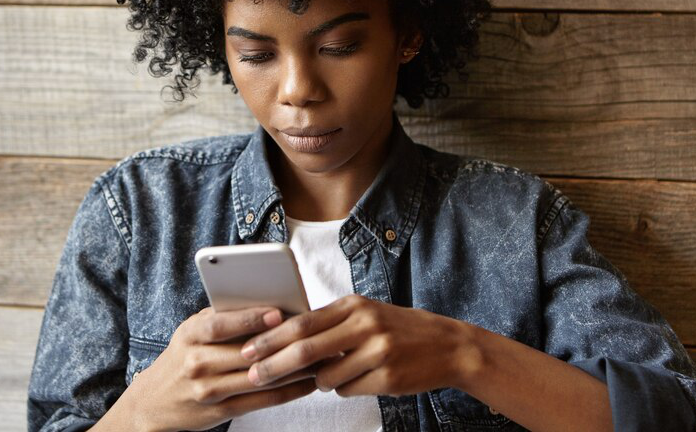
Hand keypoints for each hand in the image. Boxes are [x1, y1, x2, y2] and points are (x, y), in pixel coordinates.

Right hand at [128, 305, 317, 431]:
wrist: (153, 401)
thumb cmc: (183, 355)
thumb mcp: (192, 331)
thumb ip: (222, 317)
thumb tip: (267, 302)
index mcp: (190, 335)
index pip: (219, 325)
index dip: (248, 319)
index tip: (277, 313)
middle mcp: (196, 363)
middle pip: (245, 354)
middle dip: (283, 344)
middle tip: (314, 335)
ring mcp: (207, 391)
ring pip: (259, 378)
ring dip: (293, 369)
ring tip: (320, 357)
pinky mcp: (219, 412)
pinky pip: (260, 401)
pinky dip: (287, 392)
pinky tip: (307, 383)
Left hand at [238, 294, 476, 397]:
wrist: (447, 346)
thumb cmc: (399, 328)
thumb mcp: (366, 314)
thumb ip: (331, 323)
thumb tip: (287, 337)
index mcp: (354, 305)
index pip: (302, 322)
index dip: (271, 338)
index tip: (247, 349)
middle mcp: (364, 325)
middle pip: (305, 349)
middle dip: (273, 365)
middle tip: (252, 376)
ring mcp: (377, 352)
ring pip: (325, 376)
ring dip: (319, 380)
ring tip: (336, 372)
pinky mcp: (386, 378)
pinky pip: (347, 389)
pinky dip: (344, 387)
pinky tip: (361, 377)